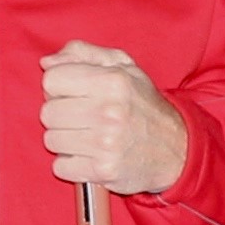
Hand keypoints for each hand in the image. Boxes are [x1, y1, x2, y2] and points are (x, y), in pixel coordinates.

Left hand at [39, 45, 189, 194]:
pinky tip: (89, 156)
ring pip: (51, 140)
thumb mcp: (123, 67)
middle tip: (81, 118)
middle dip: (60, 116)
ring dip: (64, 141)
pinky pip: (61, 166)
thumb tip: (47, 62)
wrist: (177, 150)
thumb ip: (83, 54)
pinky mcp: (103, 170)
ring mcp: (106, 143)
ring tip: (86, 137)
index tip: (73, 94)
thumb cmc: (144, 106)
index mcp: (112, 80)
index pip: (51, 80)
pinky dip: (71, 164)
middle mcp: (109, 111)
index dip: (58, 87)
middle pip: (47, 112)